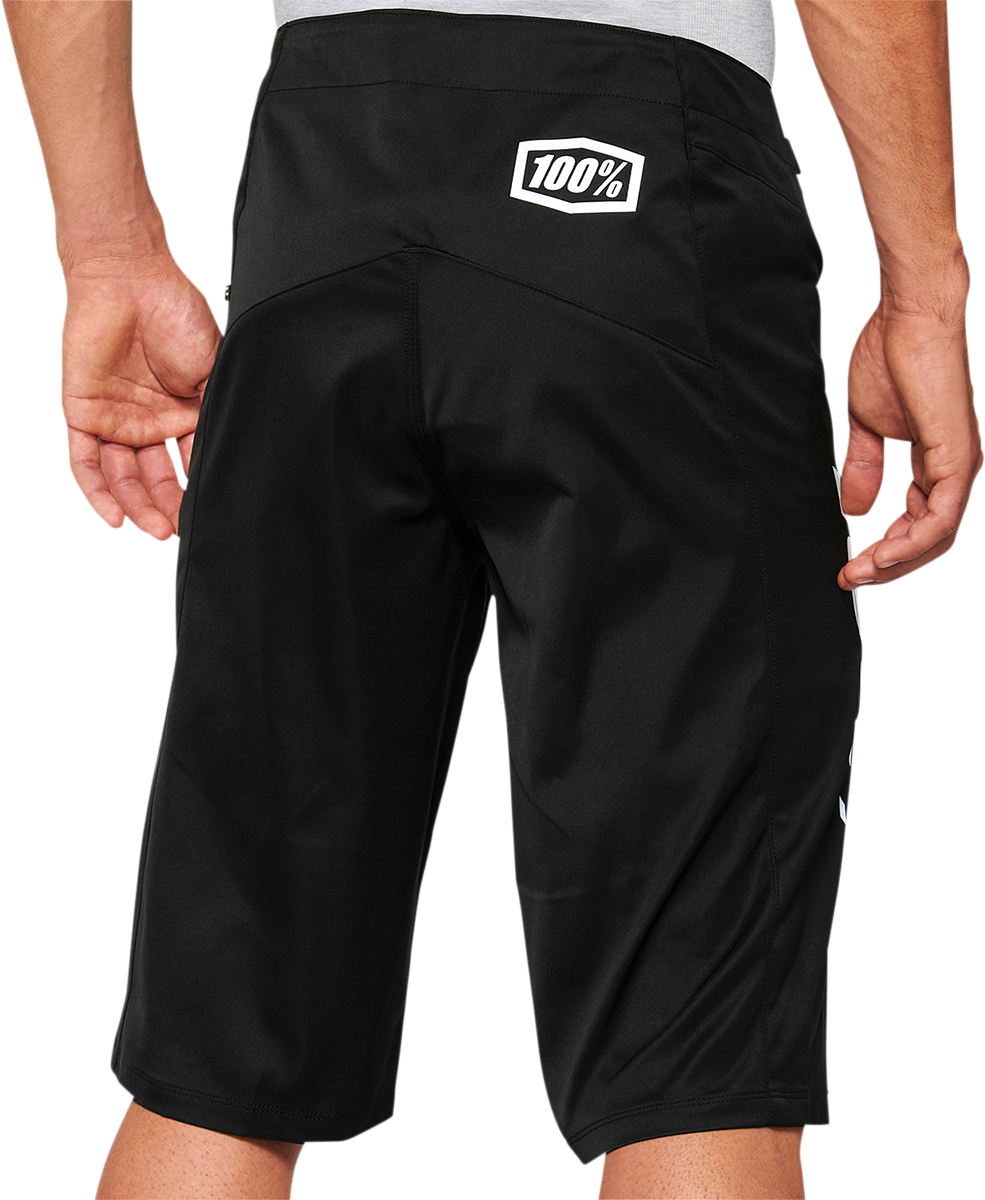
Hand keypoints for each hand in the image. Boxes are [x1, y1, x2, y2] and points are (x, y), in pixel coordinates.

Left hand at [61, 251, 221, 539]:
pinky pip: (85, 462)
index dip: (199, 491)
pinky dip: (98, 492)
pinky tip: (114, 517)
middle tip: (181, 532)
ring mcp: (116, 419)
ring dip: (138, 506)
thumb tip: (234, 453)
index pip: (191, 464)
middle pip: (156, 479)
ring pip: (123, 477)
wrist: (130, 276)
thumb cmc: (175, 310)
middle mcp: (150, 421)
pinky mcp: (84, 412)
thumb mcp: (213, 370)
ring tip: (156, 528)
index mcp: (184, 413)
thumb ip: (218, 412)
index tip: (213, 513)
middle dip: (168, 509)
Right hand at [836, 279, 981, 589]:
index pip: (919, 522)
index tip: (851, 564)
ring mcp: (961, 463)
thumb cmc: (894, 354)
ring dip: (897, 562)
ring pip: (937, 535)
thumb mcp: (867, 424)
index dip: (885, 550)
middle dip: (889, 565)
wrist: (911, 315)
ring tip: (860, 572)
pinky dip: (910, 542)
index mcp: (937, 460)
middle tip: (852, 577)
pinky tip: (881, 554)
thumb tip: (856, 508)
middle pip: (930, 539)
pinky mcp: (957, 456)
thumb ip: (864, 467)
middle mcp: (956, 467)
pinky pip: (940, 517)